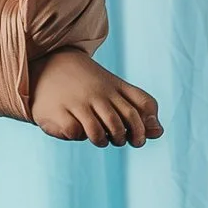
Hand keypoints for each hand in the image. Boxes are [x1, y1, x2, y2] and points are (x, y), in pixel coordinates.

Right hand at [30, 47, 162, 144]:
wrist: (48, 65)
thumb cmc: (87, 87)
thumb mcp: (113, 92)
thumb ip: (138, 109)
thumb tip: (159, 132)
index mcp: (114, 87)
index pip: (141, 106)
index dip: (144, 127)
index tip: (137, 138)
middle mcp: (98, 93)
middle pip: (123, 122)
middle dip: (125, 138)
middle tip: (118, 141)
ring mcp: (78, 101)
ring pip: (99, 131)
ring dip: (103, 141)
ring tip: (100, 139)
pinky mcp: (58, 111)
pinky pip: (75, 132)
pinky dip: (78, 136)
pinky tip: (76, 130)